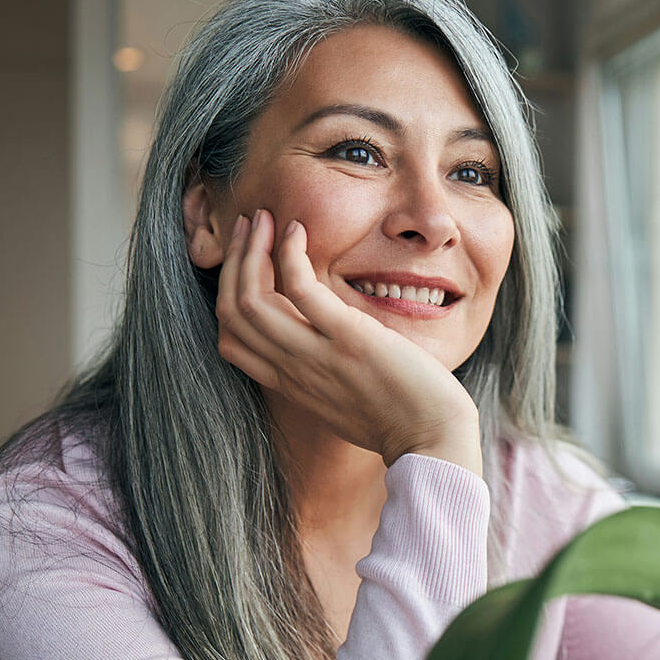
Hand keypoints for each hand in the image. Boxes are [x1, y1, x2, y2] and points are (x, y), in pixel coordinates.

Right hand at [214, 208, 482, 474]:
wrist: (433, 440)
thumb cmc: (401, 420)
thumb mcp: (346, 400)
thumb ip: (326, 373)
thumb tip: (329, 346)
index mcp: (291, 385)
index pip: (232, 341)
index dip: (227, 297)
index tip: (243, 264)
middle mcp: (293, 370)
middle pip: (232, 313)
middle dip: (231, 262)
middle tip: (245, 227)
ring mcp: (317, 355)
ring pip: (251, 300)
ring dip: (249, 250)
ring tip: (261, 219)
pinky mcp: (348, 339)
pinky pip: (299, 289)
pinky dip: (289, 254)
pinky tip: (296, 230)